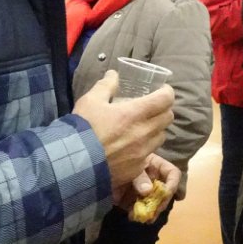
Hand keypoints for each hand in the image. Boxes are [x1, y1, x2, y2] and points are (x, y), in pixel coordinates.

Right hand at [73, 71, 174, 197]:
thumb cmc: (83, 129)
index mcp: (135, 114)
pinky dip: (145, 148)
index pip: (166, 99)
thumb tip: (114, 74)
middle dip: (163, 110)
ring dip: (156, 129)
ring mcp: (142, 153)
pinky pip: (149, 155)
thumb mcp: (91, 101)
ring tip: (143, 127)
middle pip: (168, 118)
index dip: (167, 92)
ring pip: (161, 137)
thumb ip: (106, 85)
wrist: (73, 165)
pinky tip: (132, 147)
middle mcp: (144, 133)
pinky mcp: (136, 168)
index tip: (162, 90)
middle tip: (153, 107)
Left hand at [114, 153, 181, 214]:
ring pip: (155, 203)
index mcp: (155, 166)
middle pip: (165, 192)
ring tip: (145, 217)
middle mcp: (153, 179)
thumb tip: (147, 191)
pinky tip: (133, 216)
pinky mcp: (135, 202)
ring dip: (152, 212)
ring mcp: (144, 192)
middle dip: (161, 202)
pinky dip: (139, 215)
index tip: (166, 194)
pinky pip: (142, 210)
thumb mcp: (130, 166)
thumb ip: (140, 177)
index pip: (172, 173)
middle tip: (155, 210)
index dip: (172, 183)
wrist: (97, 173)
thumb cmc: (116, 162)